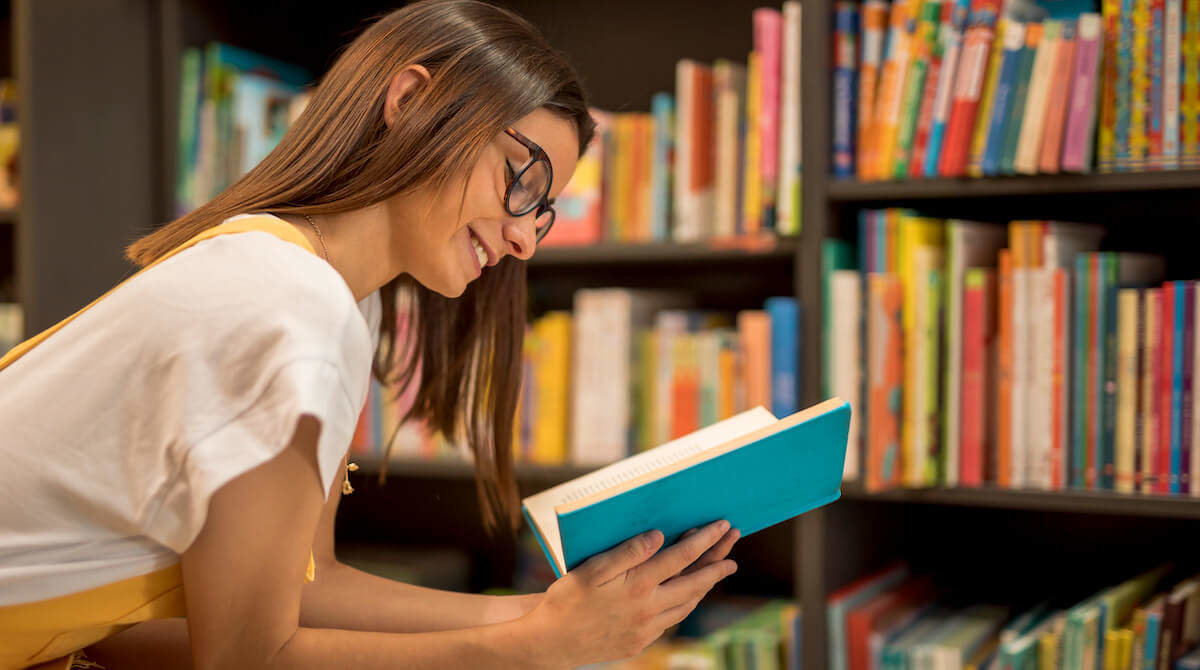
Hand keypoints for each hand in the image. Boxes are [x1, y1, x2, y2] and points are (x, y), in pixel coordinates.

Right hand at [520, 520, 738, 668]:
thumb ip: (627, 551)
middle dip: (717, 562)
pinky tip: (686, 597)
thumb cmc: (565, 600)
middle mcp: (648, 609)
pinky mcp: (639, 642)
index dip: (705, 540)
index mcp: (638, 585)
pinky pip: (671, 620)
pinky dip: (685, 604)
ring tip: (718, 570)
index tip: (721, 526)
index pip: (682, 557)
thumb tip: (659, 536)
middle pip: (694, 582)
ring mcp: (646, 629)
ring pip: (687, 604)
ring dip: (705, 585)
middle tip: (734, 548)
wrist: (550, 643)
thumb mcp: (591, 569)